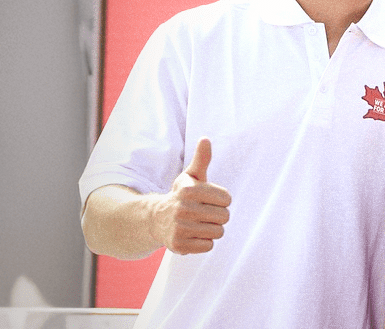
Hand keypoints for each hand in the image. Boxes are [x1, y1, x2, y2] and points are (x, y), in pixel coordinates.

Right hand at [150, 137, 231, 254]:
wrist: (157, 219)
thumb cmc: (182, 195)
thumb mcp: (191, 176)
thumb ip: (202, 159)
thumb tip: (205, 138)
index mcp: (189, 190)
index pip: (227, 199)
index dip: (221, 200)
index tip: (208, 200)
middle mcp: (183, 209)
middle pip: (225, 217)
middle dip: (218, 216)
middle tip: (203, 213)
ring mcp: (180, 228)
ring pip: (218, 232)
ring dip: (211, 229)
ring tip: (198, 224)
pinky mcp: (179, 245)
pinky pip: (208, 246)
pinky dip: (203, 242)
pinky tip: (192, 235)